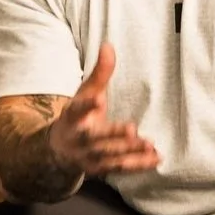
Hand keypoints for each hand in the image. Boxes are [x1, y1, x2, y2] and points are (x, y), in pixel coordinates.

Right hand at [44, 46, 161, 178]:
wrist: (58, 151)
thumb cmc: (77, 116)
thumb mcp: (85, 93)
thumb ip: (99, 73)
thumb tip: (109, 45)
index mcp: (72, 116)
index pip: (78, 109)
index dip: (87, 105)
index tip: (99, 99)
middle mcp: (78, 138)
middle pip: (96, 138)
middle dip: (113, 134)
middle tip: (132, 128)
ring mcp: (88, 156)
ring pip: (110, 155)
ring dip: (130, 151)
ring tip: (149, 144)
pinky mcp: (99, 169)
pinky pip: (120, 168)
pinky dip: (138, 164)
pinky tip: (156, 158)